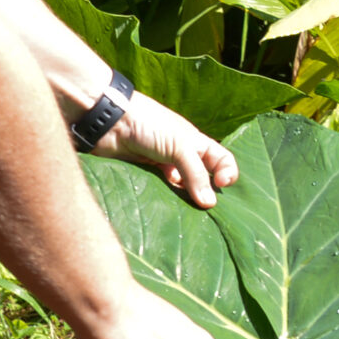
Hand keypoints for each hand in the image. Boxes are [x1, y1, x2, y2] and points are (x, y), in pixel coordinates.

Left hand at [93, 93, 238, 207]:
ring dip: (186, 200)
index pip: (222, 160)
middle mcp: (182, 154)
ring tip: (188, 215)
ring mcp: (164, 165)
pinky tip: (168, 209)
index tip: (222, 185)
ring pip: (182, 188)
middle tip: (207, 210)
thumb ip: (196, 174)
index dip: (228, 172)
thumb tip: (210, 203)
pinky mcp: (146, 175)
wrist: (110, 122)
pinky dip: (168, 201)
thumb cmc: (149, 124)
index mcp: (196, 142)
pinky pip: (163, 192)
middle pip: (203, 178)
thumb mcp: (180, 145)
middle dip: (208, 193)